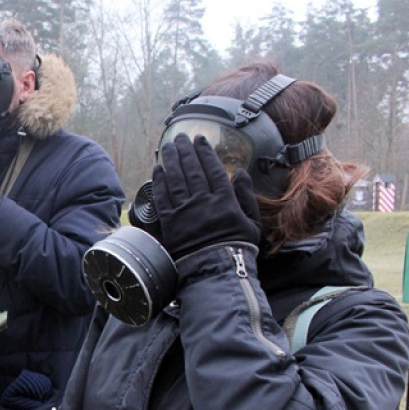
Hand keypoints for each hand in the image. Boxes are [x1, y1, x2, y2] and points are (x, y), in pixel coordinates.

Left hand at [152, 133, 261, 259]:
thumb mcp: (251, 222)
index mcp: (225, 201)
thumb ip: (246, 196)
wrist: (215, 271)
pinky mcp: (170, 223)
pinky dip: (159, 182)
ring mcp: (185, 212)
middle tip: (180, 137)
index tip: (200, 140)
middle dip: (185, 151)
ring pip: (176, 180)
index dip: (205, 153)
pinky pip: (163, 198)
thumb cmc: (237, 248)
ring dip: (170, 161)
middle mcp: (203, 202)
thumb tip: (240, 173)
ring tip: (168, 147)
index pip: (213, 169)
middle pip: (192, 170)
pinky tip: (157, 169)